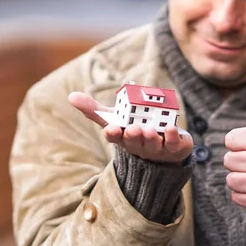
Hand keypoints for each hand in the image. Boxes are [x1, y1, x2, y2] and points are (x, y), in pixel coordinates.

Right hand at [68, 92, 192, 163]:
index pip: (114, 137)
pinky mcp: (175, 146)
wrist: (165, 148)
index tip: (111, 129)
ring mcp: (157, 147)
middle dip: (133, 135)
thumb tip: (71, 96)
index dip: (113, 134)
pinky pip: (174, 143)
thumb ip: (94, 109)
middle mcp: (138, 144)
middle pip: (134, 141)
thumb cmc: (134, 130)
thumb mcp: (115, 118)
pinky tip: (170, 128)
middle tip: (133, 128)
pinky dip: (172, 136)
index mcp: (123, 137)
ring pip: (153, 144)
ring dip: (151, 137)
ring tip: (149, 130)